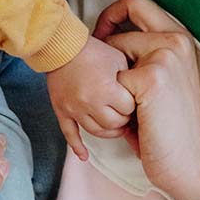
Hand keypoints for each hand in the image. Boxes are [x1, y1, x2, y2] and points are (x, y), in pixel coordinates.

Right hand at [46, 35, 134, 160]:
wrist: (61, 44)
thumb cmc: (91, 49)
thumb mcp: (118, 58)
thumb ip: (129, 77)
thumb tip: (139, 92)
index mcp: (107, 89)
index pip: (127, 108)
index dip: (131, 103)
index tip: (130, 98)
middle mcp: (91, 102)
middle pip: (114, 124)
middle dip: (122, 119)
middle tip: (123, 112)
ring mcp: (75, 109)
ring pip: (96, 132)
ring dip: (107, 131)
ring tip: (113, 124)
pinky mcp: (62, 110)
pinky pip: (69, 134)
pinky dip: (77, 147)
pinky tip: (84, 156)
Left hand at [97, 0, 199, 199]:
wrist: (191, 161)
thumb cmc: (170, 123)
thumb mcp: (165, 77)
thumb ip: (145, 53)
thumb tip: (105, 37)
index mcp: (179, 36)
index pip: (136, 1)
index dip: (113, 14)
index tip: (103, 35)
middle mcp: (175, 38)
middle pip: (127, 8)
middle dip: (105, 30)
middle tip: (100, 60)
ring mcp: (164, 55)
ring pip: (114, 47)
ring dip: (111, 74)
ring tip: (125, 102)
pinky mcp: (151, 78)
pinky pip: (114, 79)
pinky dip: (116, 100)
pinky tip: (133, 119)